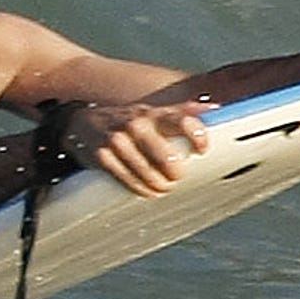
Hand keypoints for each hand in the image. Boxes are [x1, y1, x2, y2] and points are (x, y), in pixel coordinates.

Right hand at [55, 100, 211, 198]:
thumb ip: (186, 111)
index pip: (183, 121)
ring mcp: (117, 140)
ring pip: (148, 172)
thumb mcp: (155, 112)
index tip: (203, 149)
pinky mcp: (101, 155)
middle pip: (167, 156)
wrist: (81, 122)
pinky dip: (140, 188)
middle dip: (176, 172)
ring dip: (159, 184)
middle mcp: (137, 124)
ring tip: (164, 186)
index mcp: (155, 113)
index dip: (197, 136)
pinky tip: (147, 190)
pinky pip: (126, 178)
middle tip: (177, 176)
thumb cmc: (127, 120)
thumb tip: (218, 108)